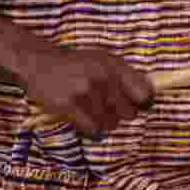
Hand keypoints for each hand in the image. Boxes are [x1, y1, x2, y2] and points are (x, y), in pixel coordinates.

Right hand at [21, 48, 154, 137]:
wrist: (39, 63)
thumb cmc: (77, 65)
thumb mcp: (104, 61)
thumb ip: (126, 77)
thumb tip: (150, 99)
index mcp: (114, 66)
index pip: (144, 94)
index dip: (144, 104)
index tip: (139, 106)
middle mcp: (102, 77)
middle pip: (129, 113)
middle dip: (121, 115)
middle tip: (109, 108)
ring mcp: (85, 91)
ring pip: (110, 124)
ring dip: (104, 122)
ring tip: (91, 110)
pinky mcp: (68, 105)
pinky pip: (92, 129)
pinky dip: (91, 129)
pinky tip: (83, 117)